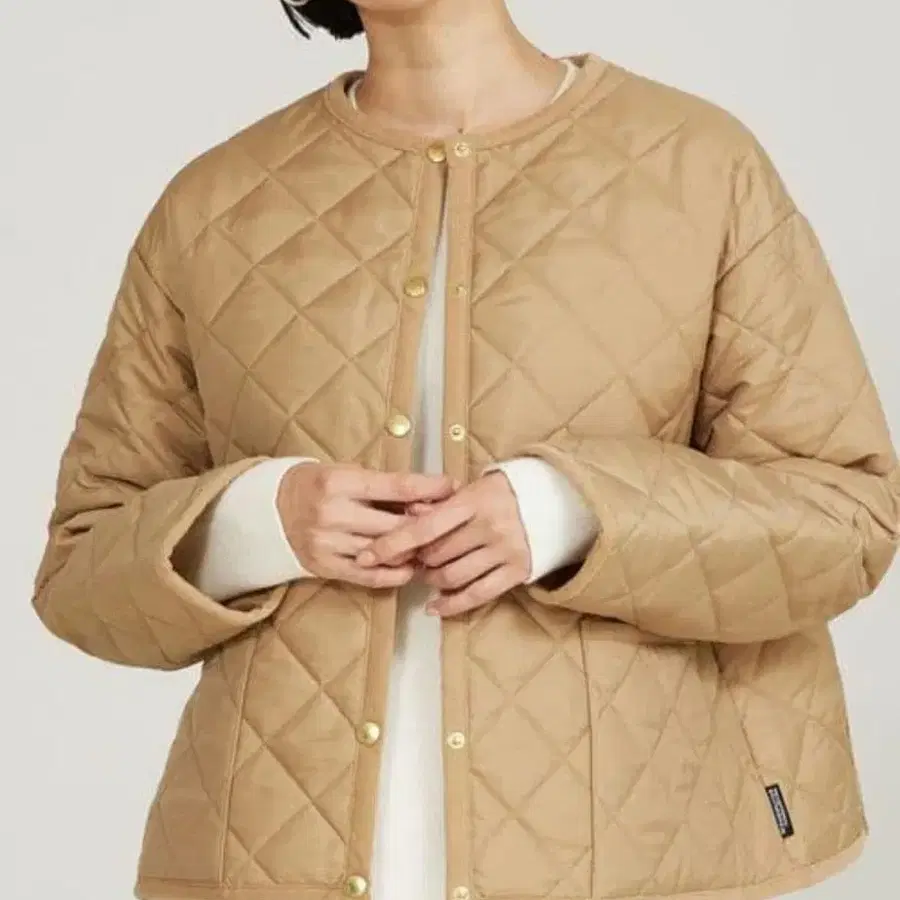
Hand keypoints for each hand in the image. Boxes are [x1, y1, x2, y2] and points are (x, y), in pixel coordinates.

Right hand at [277, 464, 455, 587]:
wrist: (276, 508)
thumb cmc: (323, 486)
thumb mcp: (349, 472)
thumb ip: (386, 486)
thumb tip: (435, 494)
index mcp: (339, 482)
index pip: (396, 486)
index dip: (430, 488)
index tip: (454, 486)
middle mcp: (332, 513)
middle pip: (395, 524)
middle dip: (427, 524)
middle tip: (451, 522)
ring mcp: (327, 543)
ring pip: (385, 553)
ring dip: (414, 551)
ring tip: (435, 546)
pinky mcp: (325, 567)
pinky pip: (369, 577)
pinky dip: (395, 574)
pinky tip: (411, 567)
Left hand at [357, 472, 530, 615]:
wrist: (556, 502)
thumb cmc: (502, 493)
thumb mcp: (472, 489)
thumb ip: (439, 503)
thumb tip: (406, 513)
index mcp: (474, 501)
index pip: (425, 526)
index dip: (394, 542)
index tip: (368, 554)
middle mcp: (489, 526)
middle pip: (436, 554)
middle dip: (417, 560)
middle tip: (411, 560)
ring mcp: (505, 550)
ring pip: (452, 576)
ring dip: (432, 579)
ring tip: (429, 574)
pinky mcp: (517, 572)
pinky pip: (477, 594)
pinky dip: (451, 604)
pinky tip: (435, 606)